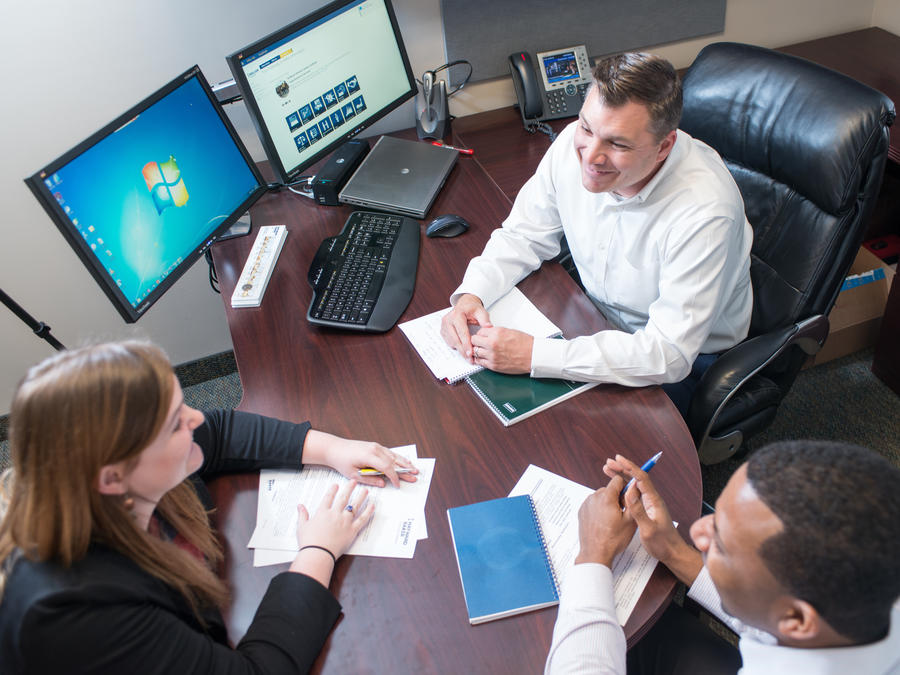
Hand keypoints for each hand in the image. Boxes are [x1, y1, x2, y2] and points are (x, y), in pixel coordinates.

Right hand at [291, 480, 373, 584]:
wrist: (318, 553)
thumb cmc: (309, 542)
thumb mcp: (301, 527)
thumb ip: (302, 515)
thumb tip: (300, 506)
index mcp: (322, 512)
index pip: (328, 497)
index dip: (333, 490)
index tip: (336, 485)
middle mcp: (335, 514)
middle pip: (343, 498)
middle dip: (349, 488)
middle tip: (354, 482)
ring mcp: (344, 522)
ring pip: (354, 506)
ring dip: (361, 497)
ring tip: (365, 491)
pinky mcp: (352, 531)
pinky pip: (362, 519)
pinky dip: (368, 512)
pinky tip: (372, 506)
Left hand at [303, 430, 417, 487]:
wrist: (334, 448)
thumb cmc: (342, 461)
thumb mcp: (353, 475)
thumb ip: (369, 480)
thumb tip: (383, 483)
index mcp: (369, 456)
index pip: (387, 467)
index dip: (394, 477)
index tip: (398, 485)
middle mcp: (375, 449)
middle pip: (394, 461)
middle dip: (405, 470)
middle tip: (415, 476)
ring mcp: (376, 446)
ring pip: (394, 455)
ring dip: (404, 463)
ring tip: (414, 469)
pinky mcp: (375, 446)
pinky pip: (389, 452)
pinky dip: (398, 458)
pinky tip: (404, 461)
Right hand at [440, 293, 491, 362]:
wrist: (464, 304)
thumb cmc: (472, 308)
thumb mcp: (480, 311)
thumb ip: (484, 319)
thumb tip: (489, 327)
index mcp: (457, 315)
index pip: (462, 332)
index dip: (466, 344)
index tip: (471, 353)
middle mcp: (448, 320)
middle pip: (455, 339)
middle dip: (463, 351)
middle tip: (471, 359)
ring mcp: (444, 325)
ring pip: (451, 342)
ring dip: (460, 350)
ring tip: (469, 357)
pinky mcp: (443, 330)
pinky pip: (449, 342)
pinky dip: (456, 347)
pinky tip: (463, 350)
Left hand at [469, 326, 532, 373]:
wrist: (533, 355)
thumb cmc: (525, 344)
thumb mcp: (509, 331)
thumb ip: (496, 332)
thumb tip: (487, 333)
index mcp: (497, 333)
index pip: (480, 331)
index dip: (481, 334)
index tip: (483, 336)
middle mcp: (492, 343)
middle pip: (474, 341)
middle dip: (476, 341)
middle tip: (480, 343)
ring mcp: (492, 355)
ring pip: (475, 352)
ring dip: (478, 351)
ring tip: (482, 350)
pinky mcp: (493, 365)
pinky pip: (480, 362)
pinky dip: (480, 360)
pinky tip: (483, 358)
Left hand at [575, 475, 636, 566]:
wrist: (595, 553)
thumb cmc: (613, 540)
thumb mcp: (630, 521)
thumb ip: (633, 501)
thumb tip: (635, 489)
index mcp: (606, 497)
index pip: (618, 480)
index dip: (625, 488)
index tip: (627, 498)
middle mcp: (594, 498)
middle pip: (609, 489)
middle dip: (616, 497)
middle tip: (621, 513)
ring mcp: (586, 504)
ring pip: (601, 496)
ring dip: (607, 503)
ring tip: (611, 519)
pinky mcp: (582, 511)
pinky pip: (593, 504)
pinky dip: (599, 509)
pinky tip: (603, 522)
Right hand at [604, 454, 702, 584]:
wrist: (673, 553)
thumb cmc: (663, 543)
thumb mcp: (648, 529)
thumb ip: (639, 511)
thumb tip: (629, 493)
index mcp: (654, 500)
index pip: (641, 478)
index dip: (629, 467)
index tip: (619, 459)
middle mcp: (652, 499)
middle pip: (636, 478)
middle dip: (623, 468)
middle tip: (609, 463)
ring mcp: (649, 504)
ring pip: (634, 485)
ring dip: (622, 477)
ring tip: (609, 471)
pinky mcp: (646, 509)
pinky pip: (634, 494)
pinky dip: (624, 488)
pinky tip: (616, 488)